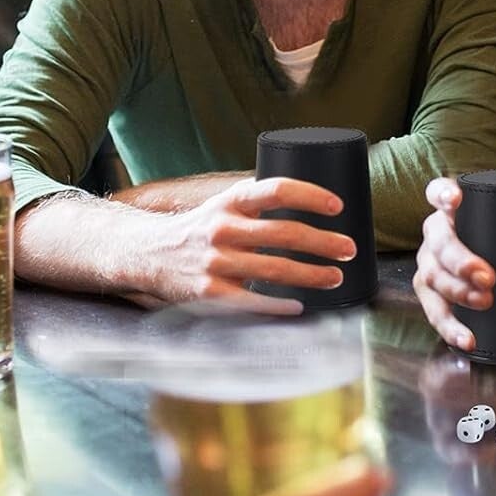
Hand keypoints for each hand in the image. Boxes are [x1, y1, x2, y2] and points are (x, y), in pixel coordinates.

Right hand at [146, 177, 358, 313]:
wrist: (146, 254)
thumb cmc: (197, 230)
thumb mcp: (221, 204)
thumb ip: (255, 200)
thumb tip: (303, 195)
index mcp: (229, 202)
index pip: (276, 190)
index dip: (311, 195)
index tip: (337, 206)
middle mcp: (222, 229)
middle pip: (284, 233)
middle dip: (323, 242)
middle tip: (349, 248)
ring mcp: (215, 262)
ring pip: (274, 269)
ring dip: (312, 274)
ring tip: (335, 276)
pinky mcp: (210, 293)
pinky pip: (252, 301)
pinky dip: (279, 306)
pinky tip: (299, 306)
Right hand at [412, 178, 489, 350]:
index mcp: (455, 208)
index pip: (438, 192)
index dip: (442, 194)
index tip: (456, 201)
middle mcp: (437, 233)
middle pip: (437, 241)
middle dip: (458, 260)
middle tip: (488, 277)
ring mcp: (433, 264)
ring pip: (431, 277)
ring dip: (456, 293)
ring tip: (484, 303)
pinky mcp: (436, 295)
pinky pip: (435, 311)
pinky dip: (449, 327)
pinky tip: (467, 338)